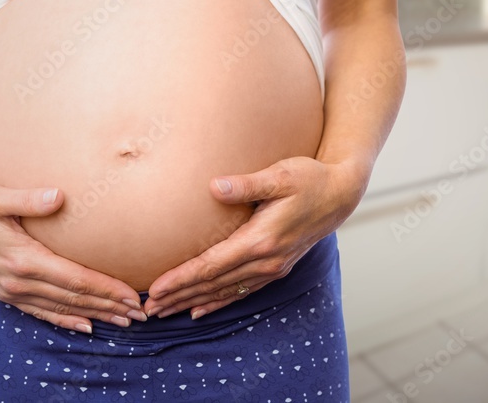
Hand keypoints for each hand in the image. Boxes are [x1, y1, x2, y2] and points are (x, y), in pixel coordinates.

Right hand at [0, 180, 145, 332]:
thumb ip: (28, 198)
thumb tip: (59, 196)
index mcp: (22, 258)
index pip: (76, 279)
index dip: (107, 289)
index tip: (133, 296)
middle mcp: (18, 280)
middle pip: (74, 298)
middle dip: (110, 306)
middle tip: (142, 314)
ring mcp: (11, 289)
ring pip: (61, 308)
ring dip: (94, 315)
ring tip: (124, 321)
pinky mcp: (6, 291)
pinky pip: (41, 312)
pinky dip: (65, 320)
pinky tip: (85, 326)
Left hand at [143, 156, 366, 318]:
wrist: (341, 194)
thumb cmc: (310, 179)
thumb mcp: (280, 175)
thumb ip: (247, 183)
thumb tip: (214, 186)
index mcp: (261, 240)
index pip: (211, 265)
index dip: (181, 279)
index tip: (155, 289)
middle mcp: (266, 261)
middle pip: (213, 284)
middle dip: (178, 297)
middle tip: (147, 308)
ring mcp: (272, 268)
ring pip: (224, 291)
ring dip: (192, 302)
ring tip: (164, 312)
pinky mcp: (276, 268)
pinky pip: (241, 291)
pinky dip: (218, 301)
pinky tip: (199, 309)